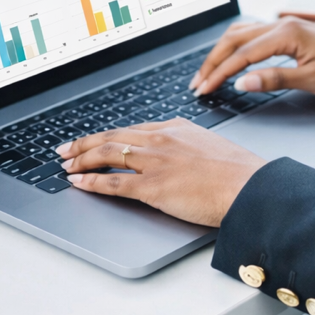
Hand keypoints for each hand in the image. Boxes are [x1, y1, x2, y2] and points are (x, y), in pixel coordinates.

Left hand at [56, 119, 265, 226]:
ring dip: (82, 161)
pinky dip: (92, 183)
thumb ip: (188, 147)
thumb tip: (179, 157)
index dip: (108, 136)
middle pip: (112, 137)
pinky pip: (113, 183)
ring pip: (107, 155)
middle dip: (84, 144)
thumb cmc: (237, 172)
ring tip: (66, 166)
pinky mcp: (152, 186)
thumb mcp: (209, 147)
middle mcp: (161, 139)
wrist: (248, 186)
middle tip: (66, 150)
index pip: (132, 129)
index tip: (95, 140)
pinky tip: (79, 184)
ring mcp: (155, 161)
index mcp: (176, 128)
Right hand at [190, 16, 314, 96]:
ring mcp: (281, 25)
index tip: (205, 89)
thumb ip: (275, 79)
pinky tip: (226, 59)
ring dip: (220, 53)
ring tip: (206, 74)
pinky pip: (250, 34)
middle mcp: (280, 24)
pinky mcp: (283, 31)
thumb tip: (242, 83)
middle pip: (234, 40)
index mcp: (287, 33)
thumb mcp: (312, 80)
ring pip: (239, 34)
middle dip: (212, 62)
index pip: (243, 54)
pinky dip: (233, 46)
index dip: (220, 73)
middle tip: (197, 84)